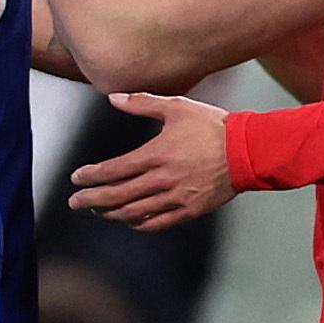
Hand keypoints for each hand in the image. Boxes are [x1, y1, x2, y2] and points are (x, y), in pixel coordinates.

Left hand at [68, 93, 235, 229]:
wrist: (247, 150)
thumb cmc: (212, 126)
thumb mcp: (177, 106)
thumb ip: (142, 103)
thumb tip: (113, 98)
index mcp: (155, 155)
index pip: (112, 170)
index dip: (91, 176)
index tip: (77, 178)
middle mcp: (161, 180)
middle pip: (117, 195)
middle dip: (92, 200)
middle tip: (75, 202)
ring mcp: (176, 198)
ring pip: (134, 212)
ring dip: (112, 213)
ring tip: (98, 212)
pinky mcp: (190, 210)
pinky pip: (158, 223)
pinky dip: (140, 224)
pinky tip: (130, 221)